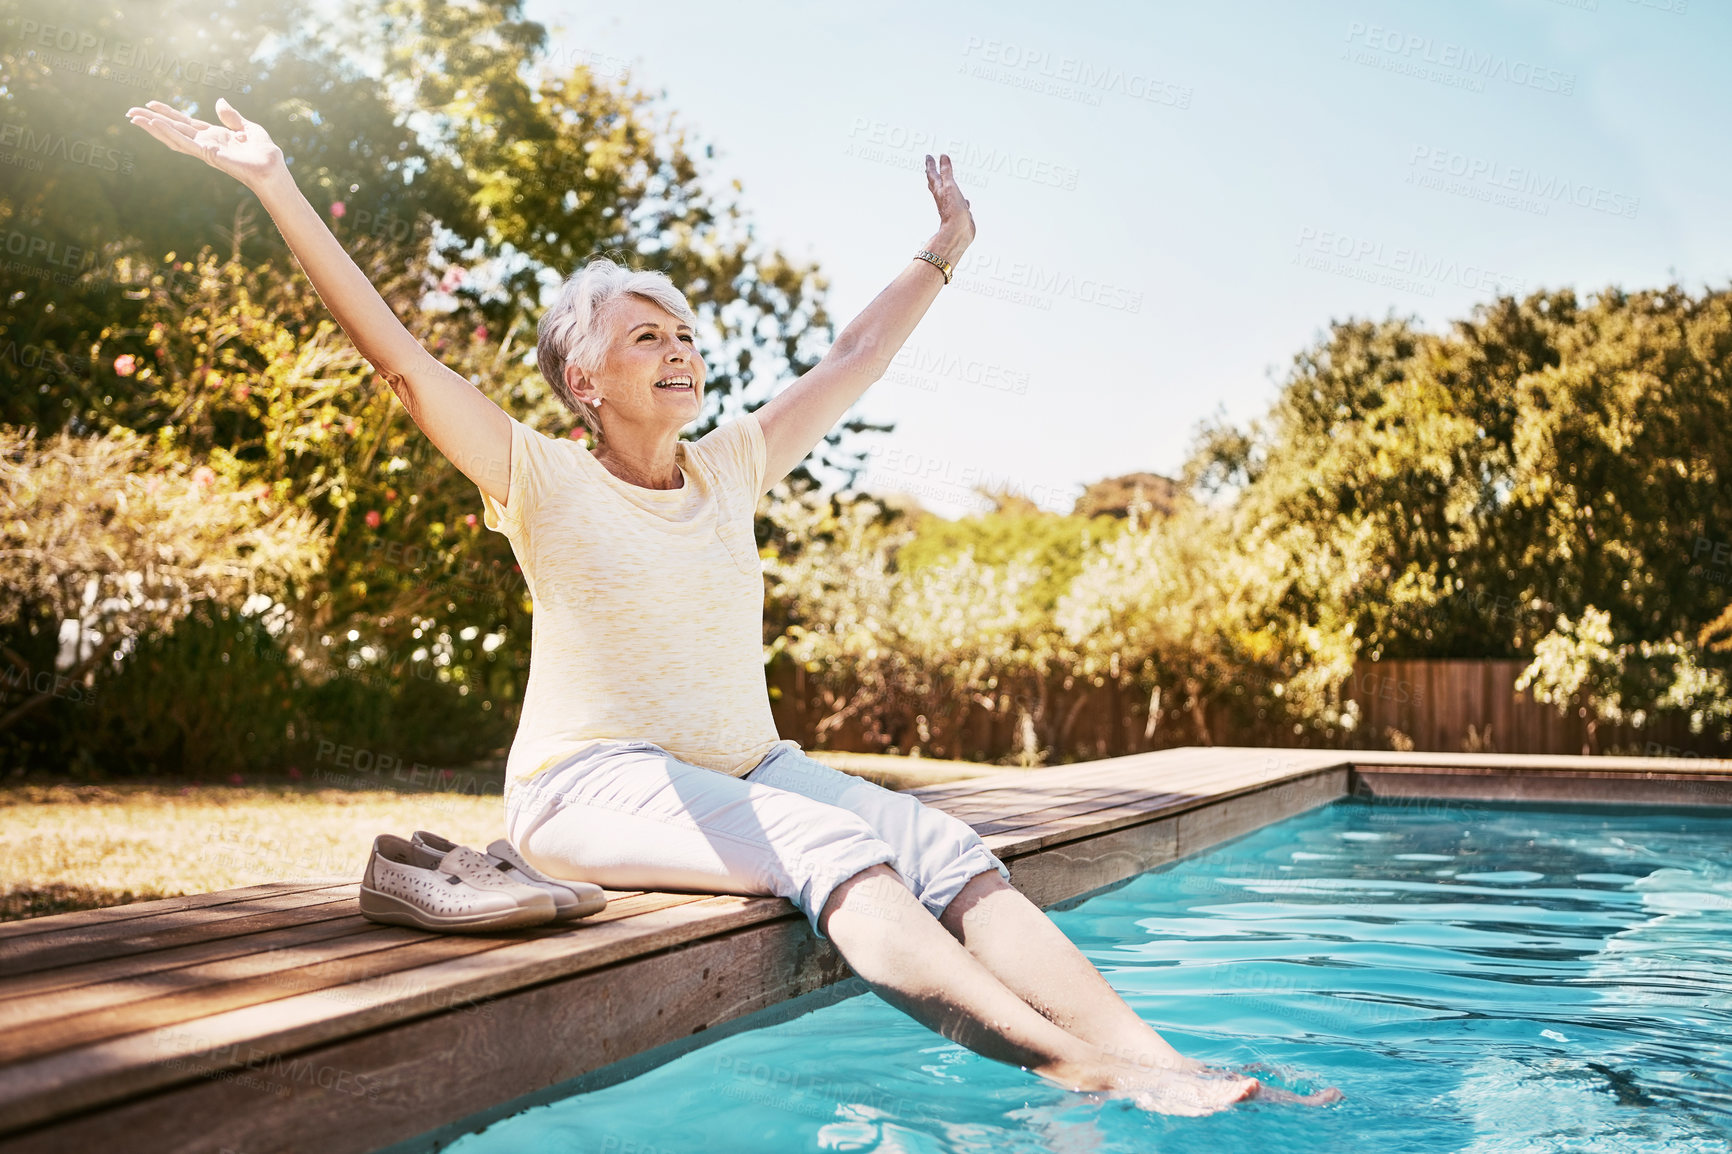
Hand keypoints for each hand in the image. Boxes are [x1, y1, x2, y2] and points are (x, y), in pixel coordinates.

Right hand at [125, 97, 285, 188]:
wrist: (272, 167)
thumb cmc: (264, 153)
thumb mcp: (249, 127)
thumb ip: (232, 116)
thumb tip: (219, 101)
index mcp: (214, 136)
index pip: (185, 123)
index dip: (167, 114)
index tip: (149, 104)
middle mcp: (205, 143)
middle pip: (173, 129)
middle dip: (151, 121)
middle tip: (129, 112)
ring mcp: (204, 149)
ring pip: (172, 137)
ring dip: (153, 127)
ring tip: (134, 118)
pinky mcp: (206, 154)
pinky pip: (184, 142)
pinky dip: (168, 133)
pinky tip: (154, 124)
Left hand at [923, 153, 974, 262]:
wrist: (958, 231)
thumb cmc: (952, 210)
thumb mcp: (949, 186)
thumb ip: (946, 172)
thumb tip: (943, 157)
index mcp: (939, 190)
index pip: (932, 174)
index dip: (930, 164)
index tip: (928, 156)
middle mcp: (943, 197)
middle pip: (935, 184)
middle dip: (933, 175)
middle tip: (930, 167)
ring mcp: (951, 206)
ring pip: (948, 193)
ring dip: (947, 186)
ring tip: (947, 181)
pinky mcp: (959, 213)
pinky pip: (959, 203)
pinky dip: (961, 199)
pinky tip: (965, 200)